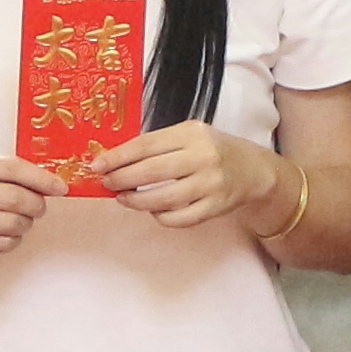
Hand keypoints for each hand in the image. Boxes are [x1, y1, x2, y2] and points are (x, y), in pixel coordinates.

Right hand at [0, 154, 66, 258]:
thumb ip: (4, 170)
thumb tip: (48, 182)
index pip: (14, 169)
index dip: (42, 179)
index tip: (61, 187)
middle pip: (16, 199)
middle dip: (37, 204)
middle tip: (39, 205)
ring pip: (12, 224)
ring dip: (26, 222)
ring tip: (22, 217)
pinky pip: (2, 243)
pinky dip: (14, 238)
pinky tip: (7, 230)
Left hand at [90, 119, 276, 228]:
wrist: (253, 170)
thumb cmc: (213, 150)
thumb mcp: (190, 136)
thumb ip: (158, 145)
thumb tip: (115, 160)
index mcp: (192, 133)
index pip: (146, 144)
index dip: (117, 156)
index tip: (97, 165)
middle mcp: (203, 157)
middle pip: (151, 171)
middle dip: (121, 179)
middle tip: (106, 183)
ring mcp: (210, 184)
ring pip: (162, 199)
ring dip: (135, 201)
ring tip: (124, 198)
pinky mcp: (215, 207)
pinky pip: (178, 218)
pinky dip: (160, 216)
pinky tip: (154, 209)